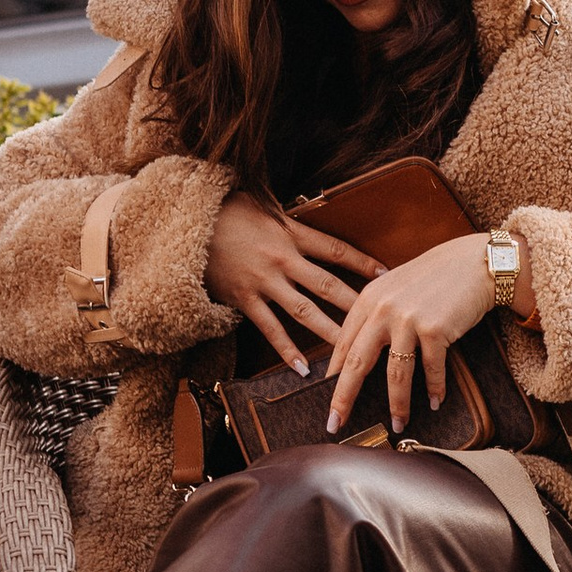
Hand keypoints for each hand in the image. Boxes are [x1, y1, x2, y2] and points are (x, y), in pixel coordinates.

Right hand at [206, 190, 381, 372]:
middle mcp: (281, 260)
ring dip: (330, 333)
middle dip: (357, 305)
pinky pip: (269, 329)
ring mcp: (263, 282)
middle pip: (328, 285)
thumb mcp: (260, 202)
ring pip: (304, 312)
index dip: (362, 262)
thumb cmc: (224, 209)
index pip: (335, 250)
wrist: (184, 224)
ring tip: (351, 353)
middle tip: (382, 322)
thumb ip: (287, 215)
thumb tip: (309, 211)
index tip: (386, 274)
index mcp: (289, 233)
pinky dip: (287, 350)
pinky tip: (303, 369)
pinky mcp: (243, 299)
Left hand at [325, 231, 503, 435]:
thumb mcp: (394, 289)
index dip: (333, 378)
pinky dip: (434, 389)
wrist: (474, 263)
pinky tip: (435, 401)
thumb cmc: (435, 278)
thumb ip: (374, 315)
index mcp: (368, 299)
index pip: (342, 346)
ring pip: (396, 374)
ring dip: (398, 405)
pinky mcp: (434, 329)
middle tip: (337, 424)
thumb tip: (357, 354)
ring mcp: (408, 319)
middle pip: (356, 364)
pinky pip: (431, 369)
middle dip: (345, 398)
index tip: (328, 401)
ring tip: (398, 425)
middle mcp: (383, 309)